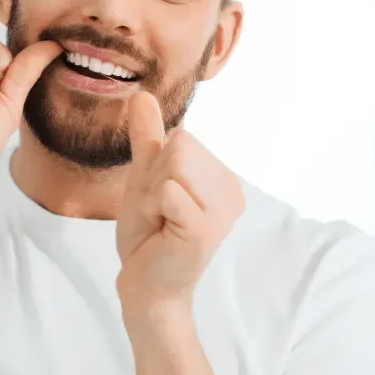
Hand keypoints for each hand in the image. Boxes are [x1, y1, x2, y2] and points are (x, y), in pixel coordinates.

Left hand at [115, 92, 244, 304]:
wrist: (144, 281)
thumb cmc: (149, 232)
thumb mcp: (145, 176)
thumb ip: (148, 137)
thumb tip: (142, 94)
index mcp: (223, 177)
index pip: (181, 136)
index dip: (157, 167)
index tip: (161, 199)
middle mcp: (232, 191)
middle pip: (179, 146)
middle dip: (154, 179)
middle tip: (158, 213)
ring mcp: (222, 211)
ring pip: (172, 166)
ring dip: (152, 195)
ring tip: (161, 221)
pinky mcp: (204, 229)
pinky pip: (168, 190)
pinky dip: (153, 207)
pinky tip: (163, 232)